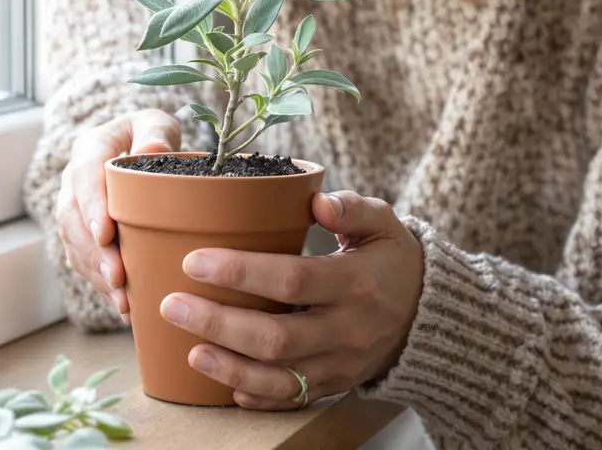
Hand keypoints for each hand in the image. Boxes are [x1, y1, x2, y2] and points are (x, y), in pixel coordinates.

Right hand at [55, 109, 181, 324]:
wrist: (140, 146)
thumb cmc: (151, 134)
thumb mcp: (157, 123)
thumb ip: (156, 134)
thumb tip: (151, 151)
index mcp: (90, 147)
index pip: (84, 176)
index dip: (92, 206)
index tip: (105, 234)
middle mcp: (73, 179)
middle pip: (73, 217)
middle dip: (93, 251)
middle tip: (118, 277)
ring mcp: (73, 207)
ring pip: (73, 243)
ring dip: (95, 273)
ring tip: (122, 299)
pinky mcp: (79, 231)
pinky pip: (81, 259)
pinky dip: (99, 282)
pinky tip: (120, 303)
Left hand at [158, 190, 423, 409]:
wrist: (429, 314)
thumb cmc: (390, 259)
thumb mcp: (383, 224)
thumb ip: (352, 208)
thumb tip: (317, 202)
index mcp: (356, 283)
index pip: (292, 279)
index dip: (240, 272)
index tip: (194, 261)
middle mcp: (348, 330)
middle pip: (276, 337)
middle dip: (218, 324)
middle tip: (172, 306)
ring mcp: (342, 364)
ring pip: (280, 376)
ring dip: (230, 367)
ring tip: (190, 350)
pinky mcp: (335, 384)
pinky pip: (293, 398)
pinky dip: (259, 397)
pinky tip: (225, 384)